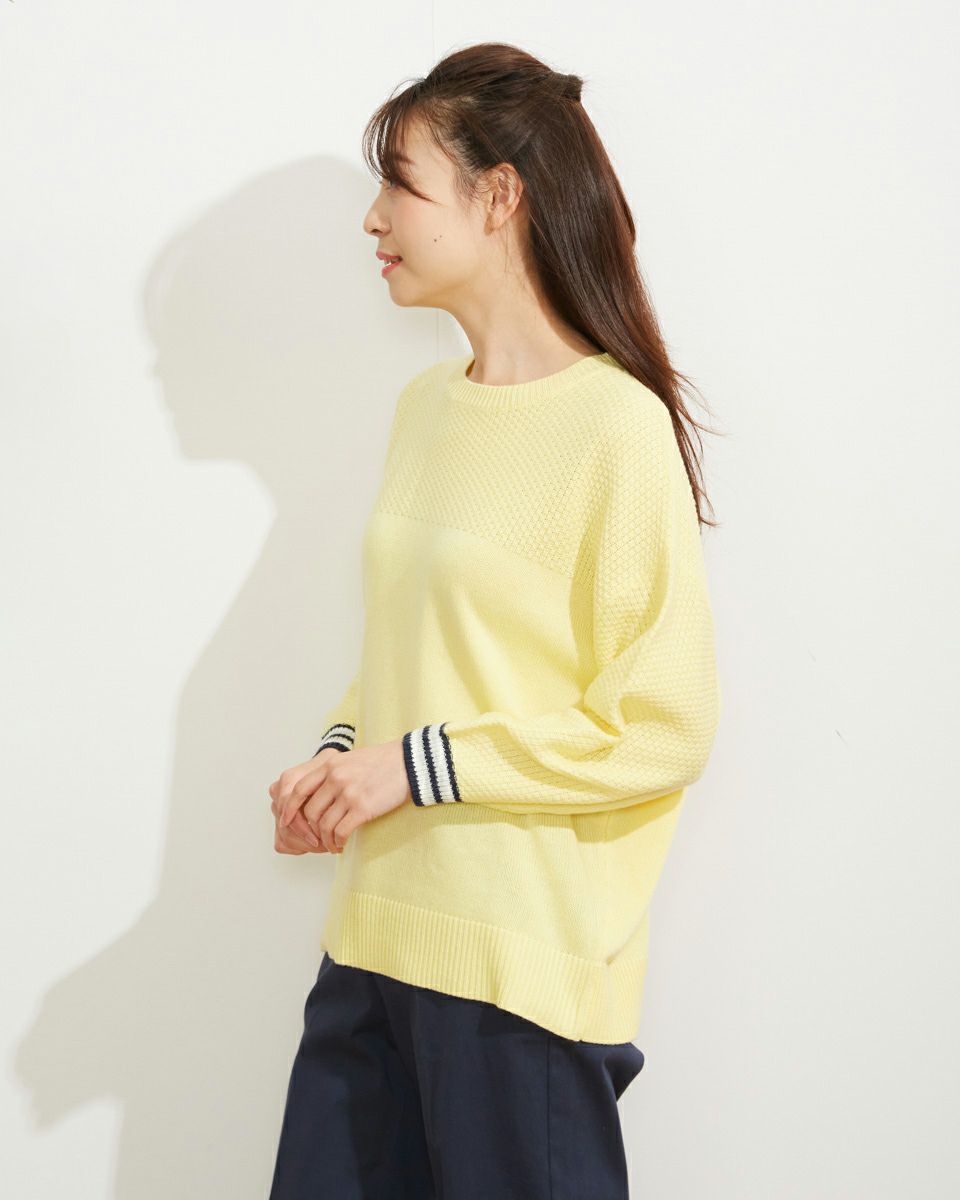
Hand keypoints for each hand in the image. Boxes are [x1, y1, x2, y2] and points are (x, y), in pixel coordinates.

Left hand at [276, 739, 410, 853]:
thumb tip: (314, 796)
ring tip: (331, 845)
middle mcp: (335, 778)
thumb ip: (330, 774)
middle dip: (310, 830)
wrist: (409, 763)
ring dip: (325, 840)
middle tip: (316, 839)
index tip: (287, 821)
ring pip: (324, 825)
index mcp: (330, 765)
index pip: (298, 789)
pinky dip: (338, 842)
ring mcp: (349, 793)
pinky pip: (341, 832)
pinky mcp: (363, 808)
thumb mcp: (349, 760)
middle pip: (310, 812)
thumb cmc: (381, 763)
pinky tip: (341, 844)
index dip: (290, 809)